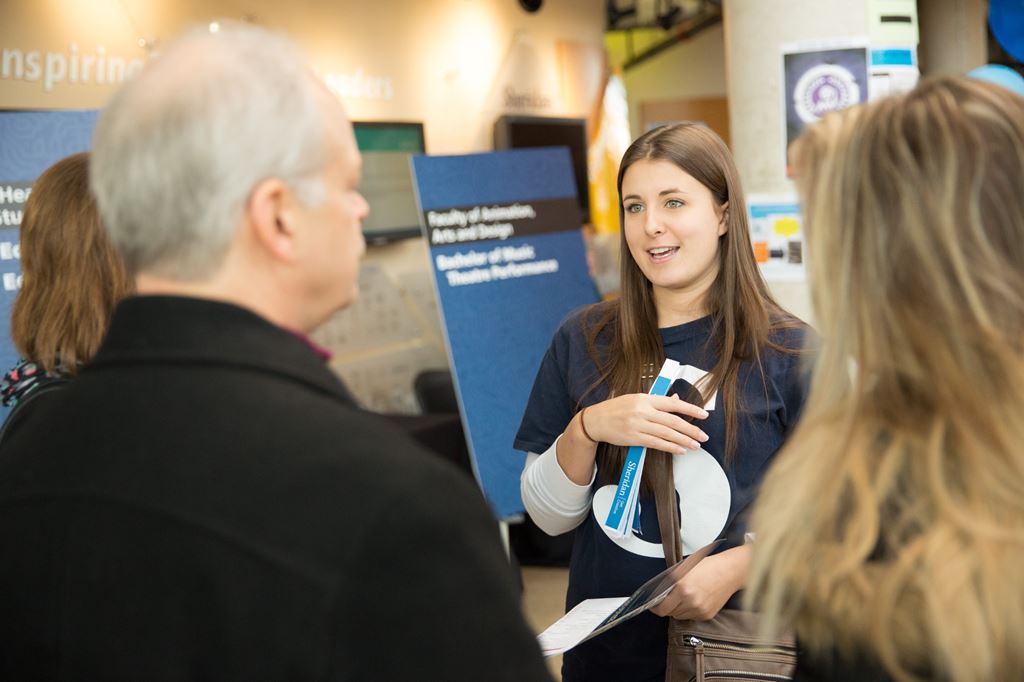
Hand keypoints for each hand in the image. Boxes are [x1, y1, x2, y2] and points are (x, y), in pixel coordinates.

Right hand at [584, 393, 708, 453]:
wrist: (595, 420)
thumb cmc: (616, 409)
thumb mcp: (635, 399)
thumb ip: (656, 402)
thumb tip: (676, 400)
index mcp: (645, 398)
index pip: (672, 403)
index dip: (690, 409)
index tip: (704, 414)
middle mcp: (642, 411)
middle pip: (672, 421)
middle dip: (691, 429)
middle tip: (704, 436)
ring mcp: (638, 425)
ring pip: (666, 433)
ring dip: (683, 441)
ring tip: (696, 445)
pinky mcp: (633, 438)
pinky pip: (656, 443)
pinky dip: (670, 447)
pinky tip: (680, 450)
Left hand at [650, 545, 750, 620]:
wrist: (730, 571)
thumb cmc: (708, 566)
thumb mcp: (683, 569)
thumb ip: (670, 582)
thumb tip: (658, 593)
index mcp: (682, 588)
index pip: (662, 608)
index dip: (655, 608)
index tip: (653, 606)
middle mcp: (690, 601)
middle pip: (670, 613)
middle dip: (667, 606)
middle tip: (670, 598)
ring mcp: (700, 610)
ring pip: (680, 616)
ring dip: (678, 609)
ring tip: (685, 596)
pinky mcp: (707, 615)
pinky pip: (691, 617)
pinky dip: (689, 611)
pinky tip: (695, 599)